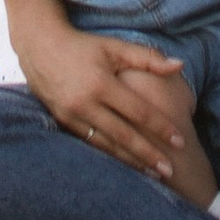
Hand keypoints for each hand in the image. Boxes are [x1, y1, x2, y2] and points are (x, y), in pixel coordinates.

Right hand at [10, 6, 191, 178]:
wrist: (40, 46)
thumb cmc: (83, 45)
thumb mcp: (114, 47)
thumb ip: (147, 58)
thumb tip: (179, 65)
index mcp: (101, 83)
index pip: (138, 111)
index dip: (160, 127)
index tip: (180, 141)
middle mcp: (86, 103)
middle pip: (123, 135)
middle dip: (148, 155)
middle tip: (170, 171)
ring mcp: (72, 116)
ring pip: (106, 145)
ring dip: (130, 161)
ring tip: (151, 173)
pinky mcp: (63, 122)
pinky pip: (91, 144)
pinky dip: (110, 155)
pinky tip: (124, 164)